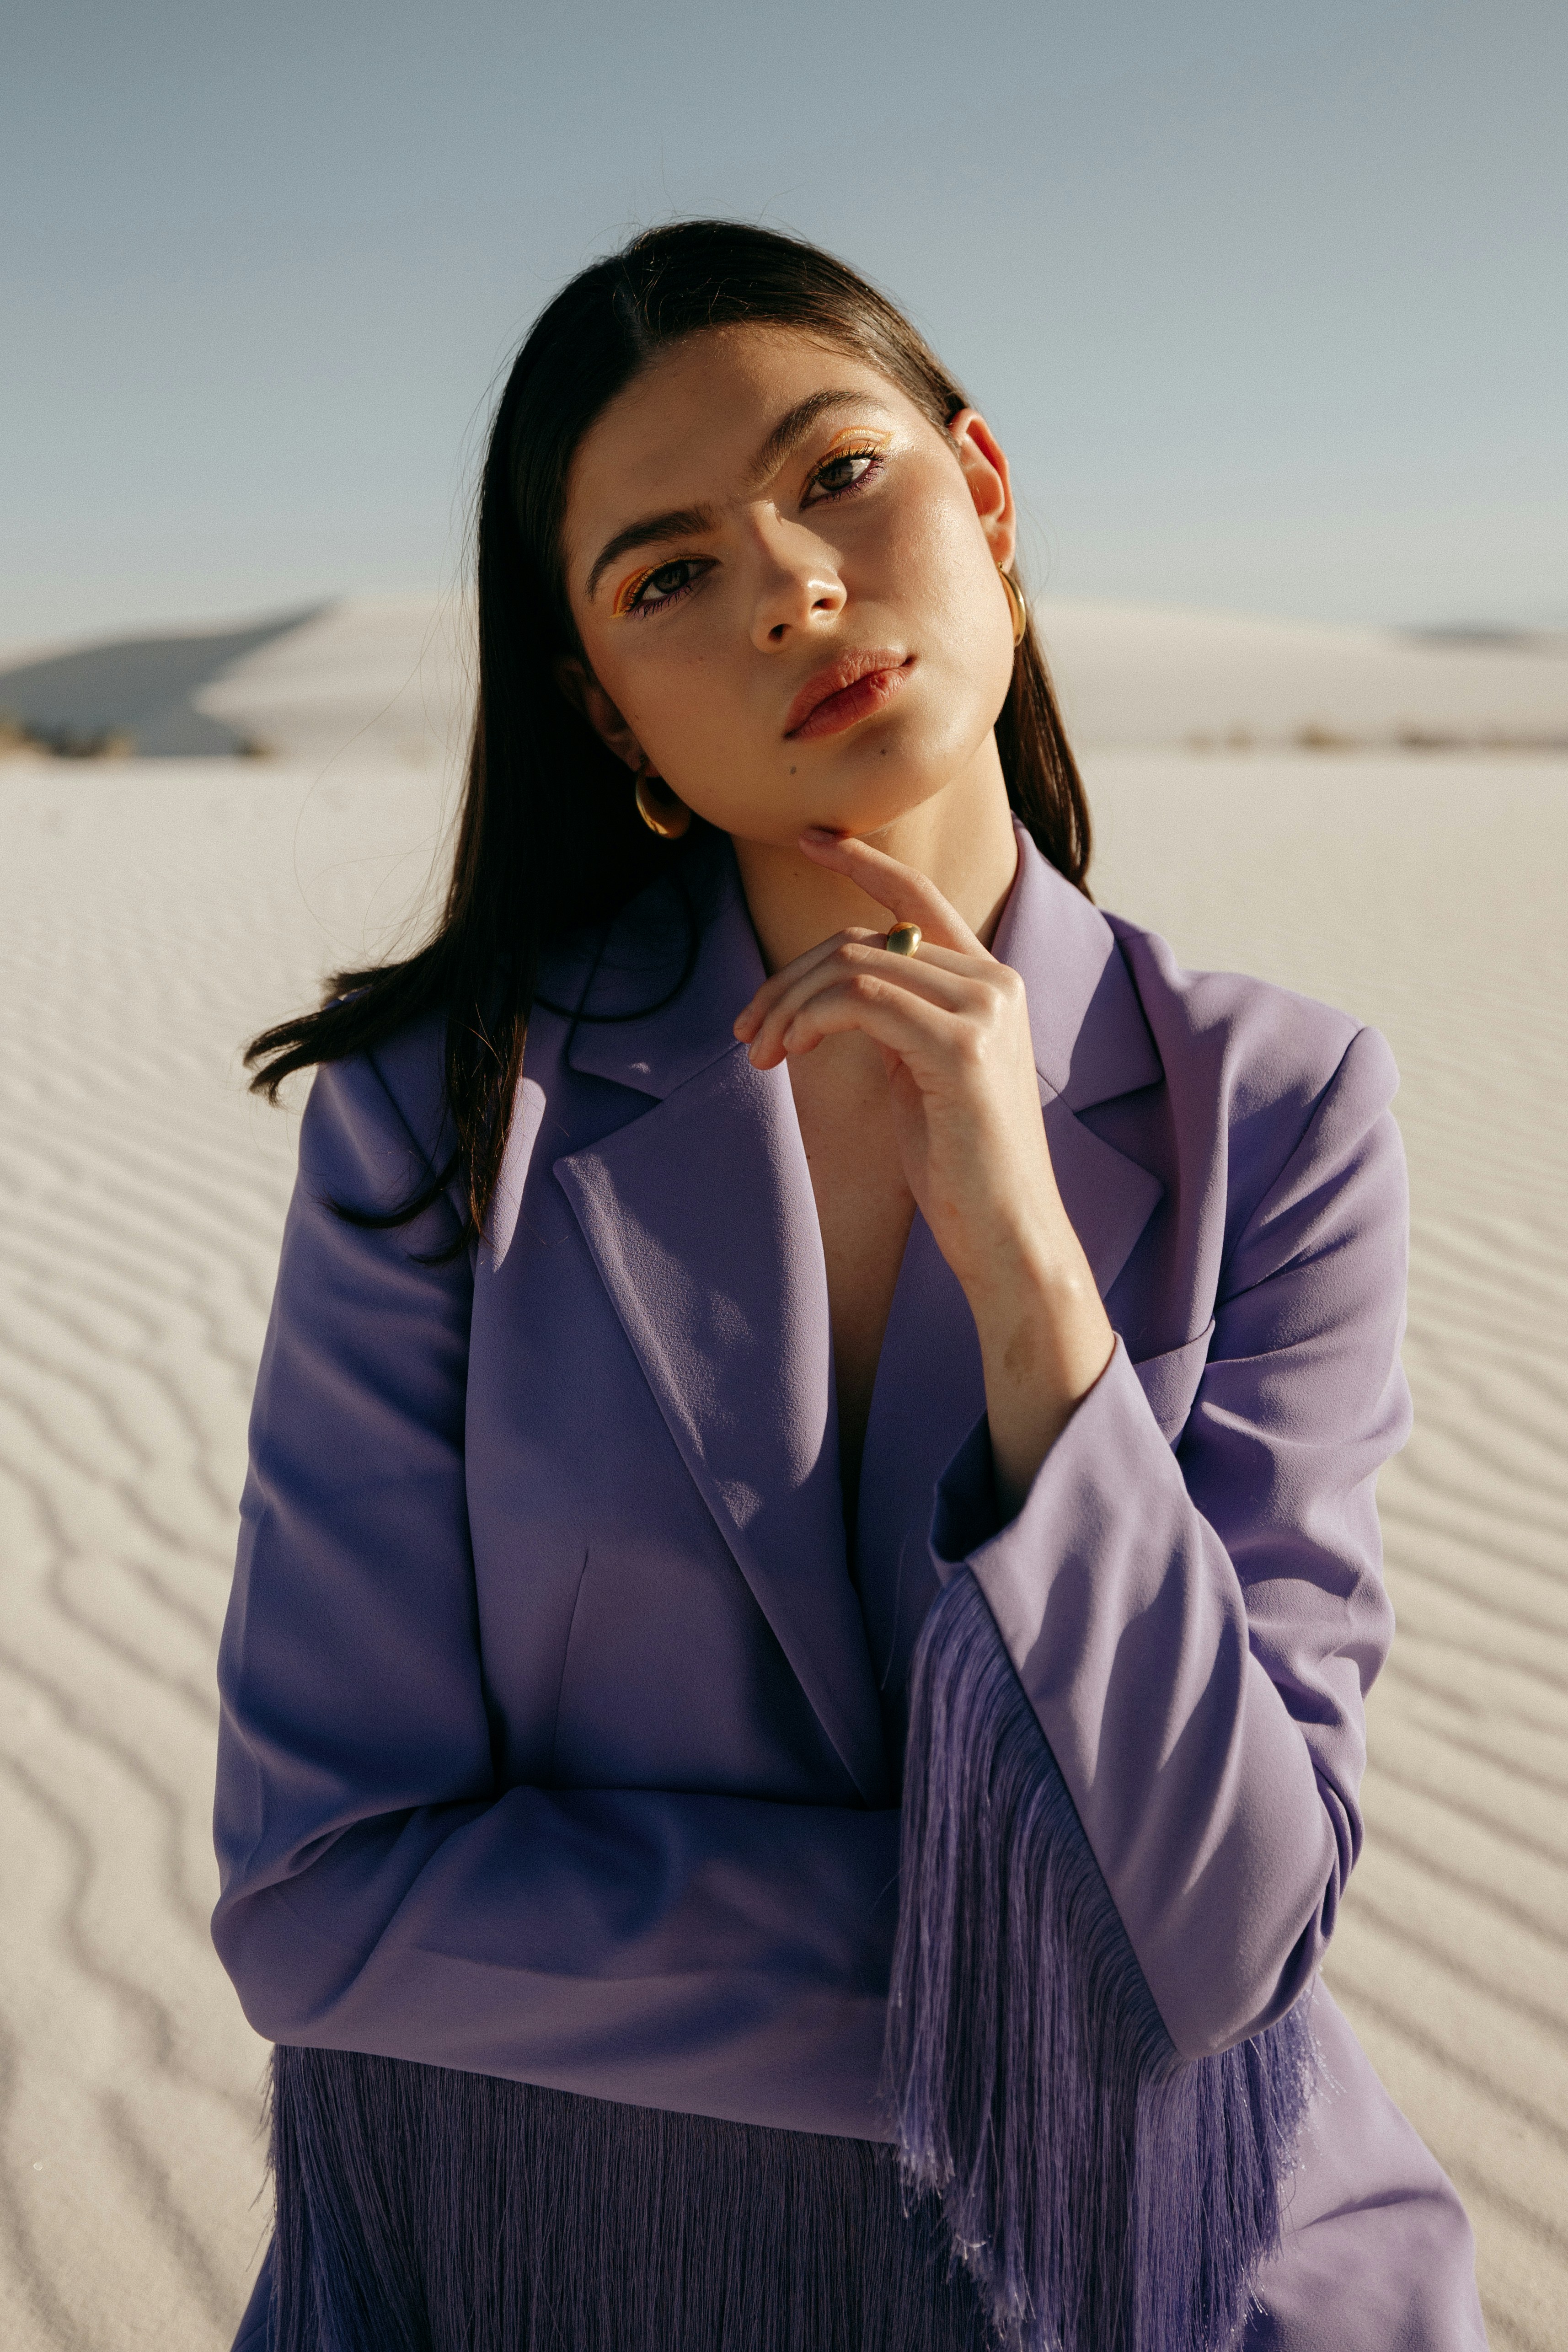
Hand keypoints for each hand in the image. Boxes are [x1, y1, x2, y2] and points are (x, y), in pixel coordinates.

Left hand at [733, 829, 1113, 1507]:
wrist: (1007, 1233)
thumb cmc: (960, 1167)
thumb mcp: (923, 1075)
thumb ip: (898, 1020)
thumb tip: (837, 987)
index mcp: (992, 985)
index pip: (919, 901)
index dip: (863, 863)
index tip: (809, 838)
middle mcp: (996, 984)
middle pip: (866, 939)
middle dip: (791, 977)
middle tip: (747, 1029)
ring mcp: (986, 1011)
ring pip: (856, 966)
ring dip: (790, 1004)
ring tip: (760, 1052)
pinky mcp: (963, 1047)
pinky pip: (861, 1000)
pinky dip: (812, 1019)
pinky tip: (790, 1052)